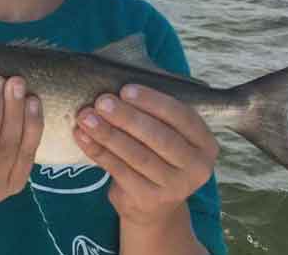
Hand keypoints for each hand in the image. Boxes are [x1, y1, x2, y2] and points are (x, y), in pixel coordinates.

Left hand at [73, 84, 217, 228]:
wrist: (153, 205)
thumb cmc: (157, 152)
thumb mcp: (167, 133)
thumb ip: (154, 112)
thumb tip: (116, 83)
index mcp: (205, 143)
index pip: (182, 117)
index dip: (153, 102)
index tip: (126, 89)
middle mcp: (197, 167)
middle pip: (159, 138)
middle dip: (127, 117)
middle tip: (102, 102)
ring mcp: (174, 187)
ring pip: (137, 155)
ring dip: (108, 133)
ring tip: (86, 117)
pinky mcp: (149, 199)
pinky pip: (119, 170)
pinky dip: (98, 151)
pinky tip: (82, 136)